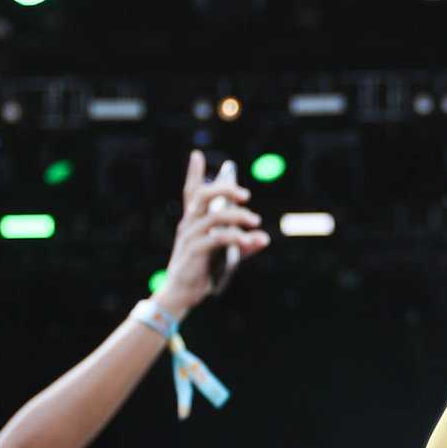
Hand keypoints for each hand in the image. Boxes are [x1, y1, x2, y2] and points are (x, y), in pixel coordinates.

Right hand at [156, 152, 267, 315]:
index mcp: (192, 221)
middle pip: (202, 195)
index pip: (191, 192)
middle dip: (224, 189)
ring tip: (255, 222)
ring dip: (238, 216)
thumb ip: (244, 244)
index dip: (193, 173)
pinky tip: (250, 241)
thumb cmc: (203, 270)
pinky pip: (216, 238)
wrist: (181, 293)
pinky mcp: (193, 252)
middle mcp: (188, 224)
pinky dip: (235, 238)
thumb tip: (265, 238)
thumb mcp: (225, 254)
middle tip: (245, 195)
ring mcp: (189, 237)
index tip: (197, 154)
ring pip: (213, 216)